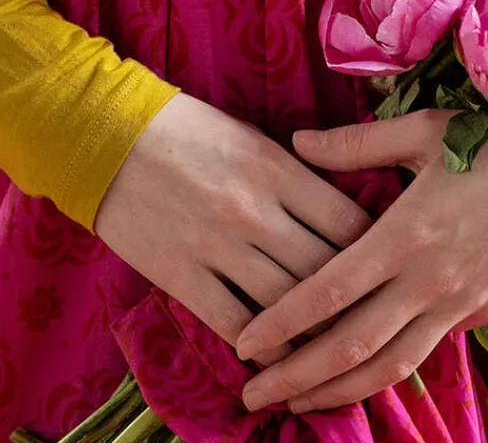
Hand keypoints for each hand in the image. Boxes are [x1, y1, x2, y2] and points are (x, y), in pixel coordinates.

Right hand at [93, 93, 374, 355]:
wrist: (106, 135)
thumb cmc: (186, 129)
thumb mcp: (251, 137)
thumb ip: (295, 176)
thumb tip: (340, 215)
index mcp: (277, 168)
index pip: (347, 222)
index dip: (372, 250)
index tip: (381, 267)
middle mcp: (254, 210)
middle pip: (325, 271)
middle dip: (351, 300)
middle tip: (369, 318)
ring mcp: (217, 246)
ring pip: (286, 306)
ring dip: (312, 332)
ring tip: (331, 348)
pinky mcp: (182, 276)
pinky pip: (234, 325)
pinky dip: (261, 349)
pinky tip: (277, 359)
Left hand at [234, 108, 487, 413]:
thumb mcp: (422, 132)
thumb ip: (355, 145)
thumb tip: (299, 141)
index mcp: (407, 234)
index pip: (329, 292)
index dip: (283, 322)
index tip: (244, 341)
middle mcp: (430, 281)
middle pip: (352, 348)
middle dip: (298, 376)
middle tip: (253, 394)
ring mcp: (461, 305)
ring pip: (392, 366)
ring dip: (340, 391)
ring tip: (299, 401)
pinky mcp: (485, 314)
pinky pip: (428, 350)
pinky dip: (389, 369)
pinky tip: (362, 372)